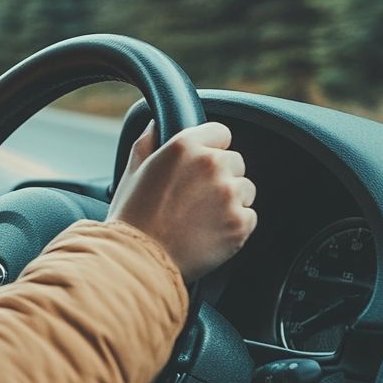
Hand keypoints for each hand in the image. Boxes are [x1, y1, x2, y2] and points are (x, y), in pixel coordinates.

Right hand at [106, 120, 256, 282]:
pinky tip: (209, 232)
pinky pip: (249, 216)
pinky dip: (235, 225)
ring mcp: (228, 194)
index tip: (201, 165)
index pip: (221, 132)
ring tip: (201, 217)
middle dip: (221, 176)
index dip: (211, 148)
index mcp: (184, 146)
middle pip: (236, 161)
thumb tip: (155, 123)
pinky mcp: (240, 223)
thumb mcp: (133, 171)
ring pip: (246, 188)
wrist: (140, 260)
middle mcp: (211, 165)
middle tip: (196, 197)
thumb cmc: (133, 217)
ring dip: (230, 200)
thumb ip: (148, 141)